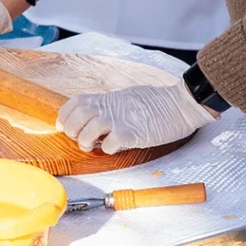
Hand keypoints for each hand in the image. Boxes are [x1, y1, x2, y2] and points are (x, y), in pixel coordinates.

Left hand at [56, 81, 217, 153]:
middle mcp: (109, 108)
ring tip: (92, 145)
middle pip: (77, 117)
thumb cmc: (156, 103)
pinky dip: (107, 149)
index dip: (65, 116)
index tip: (65, 126)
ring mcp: (120, 120)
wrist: (181, 104)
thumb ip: (108, 106)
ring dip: (85, 141)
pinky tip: (113, 147)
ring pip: (88, 130)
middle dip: (72, 130)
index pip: (75, 103)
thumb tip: (94, 116)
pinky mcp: (132, 134)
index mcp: (107, 99)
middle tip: (79, 138)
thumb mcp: (126, 97)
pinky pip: (110, 144)